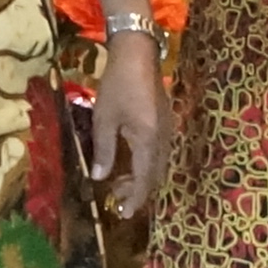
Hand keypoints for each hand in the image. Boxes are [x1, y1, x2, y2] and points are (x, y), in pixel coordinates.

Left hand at [89, 35, 169, 218]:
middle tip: (117, 200)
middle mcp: (163, 139)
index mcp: (149, 141)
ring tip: (120, 183)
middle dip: (138, 191)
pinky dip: (146, 163)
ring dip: (142, 177)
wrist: (138, 53)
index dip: (135, 199)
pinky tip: (131, 161)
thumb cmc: (118, 84)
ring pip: (158, 164)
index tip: (124, 214)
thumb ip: (105, 150)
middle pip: (155, 175)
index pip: (144, 180)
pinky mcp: (165, 121)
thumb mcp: (104, 118)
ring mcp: (168, 129)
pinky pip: (159, 152)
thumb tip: (100, 177)